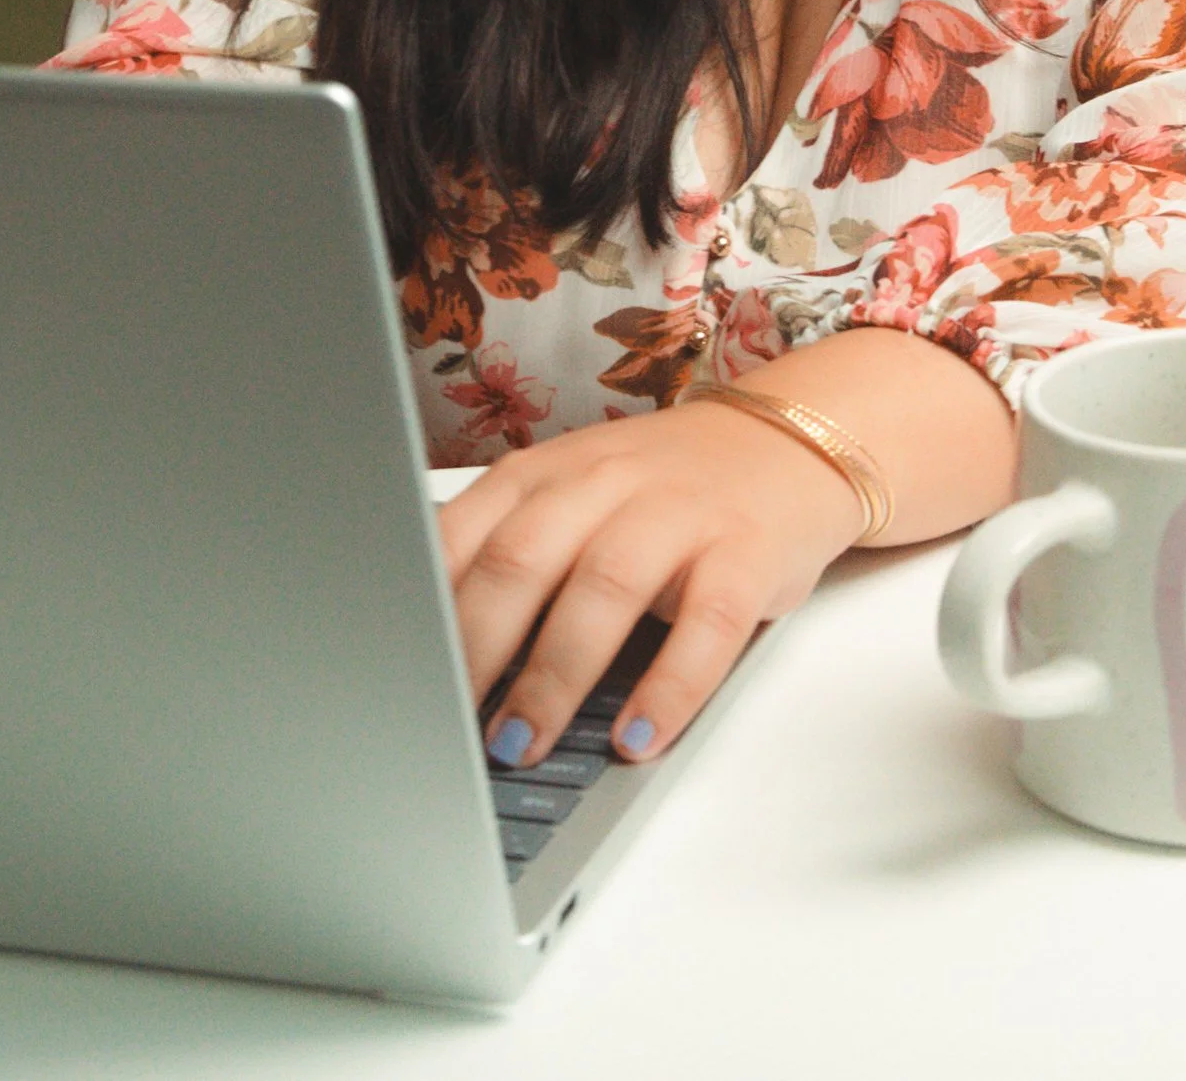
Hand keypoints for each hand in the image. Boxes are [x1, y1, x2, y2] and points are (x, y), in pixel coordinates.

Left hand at [437, 397, 861, 768]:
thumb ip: (507, 551)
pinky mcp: (744, 553)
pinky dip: (668, 687)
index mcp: (546, 473)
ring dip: (556, 673)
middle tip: (451, 725)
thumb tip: (426, 647)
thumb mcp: (571, 497)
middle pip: (526, 558)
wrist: (785, 442)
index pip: (467, 534)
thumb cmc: (659, 488)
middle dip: (480, 647)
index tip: (400, 676)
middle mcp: (605, 482)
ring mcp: (678, 513)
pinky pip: (706, 623)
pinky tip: (638, 737)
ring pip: (606, 586)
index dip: (427, 609)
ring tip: (524, 743)